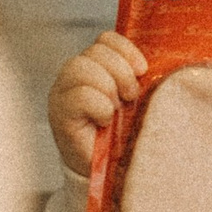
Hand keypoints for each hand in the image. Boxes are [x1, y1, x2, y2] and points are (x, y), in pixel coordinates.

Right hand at [46, 31, 148, 176]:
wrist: (108, 171)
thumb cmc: (122, 134)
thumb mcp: (133, 100)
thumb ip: (136, 78)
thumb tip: (152, 66)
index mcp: (93, 66)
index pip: (105, 39)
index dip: (126, 50)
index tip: (143, 70)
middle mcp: (73, 76)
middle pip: (95, 51)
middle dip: (121, 72)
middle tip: (130, 96)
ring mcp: (62, 93)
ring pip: (82, 67)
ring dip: (108, 87)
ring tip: (116, 108)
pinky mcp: (59, 114)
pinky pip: (81, 96)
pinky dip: (100, 107)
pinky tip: (104, 121)